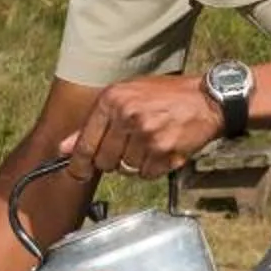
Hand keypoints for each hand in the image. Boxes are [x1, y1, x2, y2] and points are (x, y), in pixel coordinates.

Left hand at [59, 74, 222, 180]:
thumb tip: (63, 148)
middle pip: (104, 161)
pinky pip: (146, 174)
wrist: (207, 99)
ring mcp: (146, 135)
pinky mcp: (164, 151)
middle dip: (113, 161)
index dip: (79, 163)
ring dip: (135, 164)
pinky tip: (162, 150)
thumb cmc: (165, 96)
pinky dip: (153, 168)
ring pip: (126, 169)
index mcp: (112, 100)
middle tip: (129, 147)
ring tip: (149, 144)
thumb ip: (93, 124)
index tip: (78, 173)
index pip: (86, 143)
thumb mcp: (126, 98)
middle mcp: (126, 116)